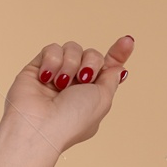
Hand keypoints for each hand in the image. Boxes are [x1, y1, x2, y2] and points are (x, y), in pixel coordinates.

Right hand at [0, 36, 134, 153]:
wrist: (39, 125)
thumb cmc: (72, 119)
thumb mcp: (103, 100)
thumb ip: (111, 79)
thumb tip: (119, 67)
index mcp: (93, 95)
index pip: (108, 68)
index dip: (118, 53)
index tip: (128, 41)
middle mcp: (76, 84)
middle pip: (92, 54)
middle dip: (91, 63)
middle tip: (83, 79)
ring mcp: (57, 75)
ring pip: (72, 48)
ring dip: (71, 64)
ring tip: (61, 84)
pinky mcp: (38, 67)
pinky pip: (52, 49)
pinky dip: (52, 62)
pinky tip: (46, 78)